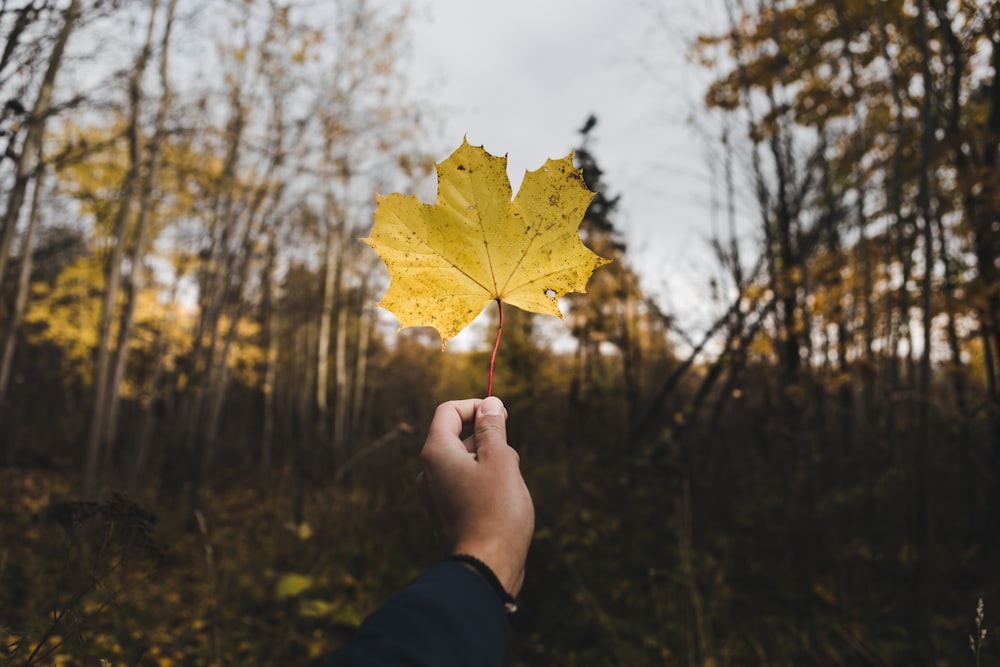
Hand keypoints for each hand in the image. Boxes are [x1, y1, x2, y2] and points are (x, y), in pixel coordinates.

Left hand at [418, 396, 534, 596]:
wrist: (485, 568)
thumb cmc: (496, 512)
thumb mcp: (500, 460)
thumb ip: (492, 429)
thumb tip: (490, 404)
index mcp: (436, 452)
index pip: (449, 411)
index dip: (476, 406)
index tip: (502, 415)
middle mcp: (428, 472)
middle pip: (458, 437)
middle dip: (488, 440)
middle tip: (510, 459)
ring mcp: (435, 494)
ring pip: (466, 462)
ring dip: (490, 463)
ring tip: (509, 488)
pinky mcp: (446, 512)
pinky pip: (465, 484)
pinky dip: (485, 484)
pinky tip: (503, 503)